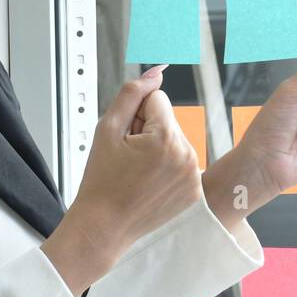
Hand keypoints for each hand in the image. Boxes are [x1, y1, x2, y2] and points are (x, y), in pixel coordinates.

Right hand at [43, 65, 201, 295]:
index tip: (125, 139)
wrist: (104, 225)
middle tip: (128, 159)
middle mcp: (187, 155)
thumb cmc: (102, 180)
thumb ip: (132, 93)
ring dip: (157, 149)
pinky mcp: (194, 190)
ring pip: (174, 140)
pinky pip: (182, 163)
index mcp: (166, 137)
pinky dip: (167, 169)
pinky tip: (148, 184)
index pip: (157, 99)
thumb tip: (156, 71)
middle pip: (167, 120)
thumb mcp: (108, 129)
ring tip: (137, 172)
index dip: (135, 115)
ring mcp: (193, 175)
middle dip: (147, 131)